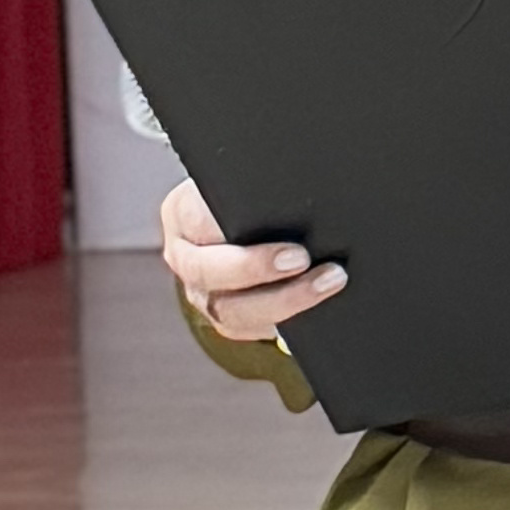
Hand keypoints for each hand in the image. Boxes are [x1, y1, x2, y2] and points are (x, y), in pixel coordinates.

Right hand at [159, 175, 345, 343]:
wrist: (249, 218)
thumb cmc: (253, 193)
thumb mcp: (247, 179)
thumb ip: (260, 185)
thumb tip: (297, 185)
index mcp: (181, 214)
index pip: (198, 221)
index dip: (231, 230)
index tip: (276, 235)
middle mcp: (184, 256)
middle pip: (209, 272)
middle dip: (257, 269)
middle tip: (303, 259)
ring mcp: (201, 292)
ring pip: (230, 310)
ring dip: (283, 300)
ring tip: (327, 282)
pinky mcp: (226, 317)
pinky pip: (251, 330)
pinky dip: (285, 321)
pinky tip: (319, 308)